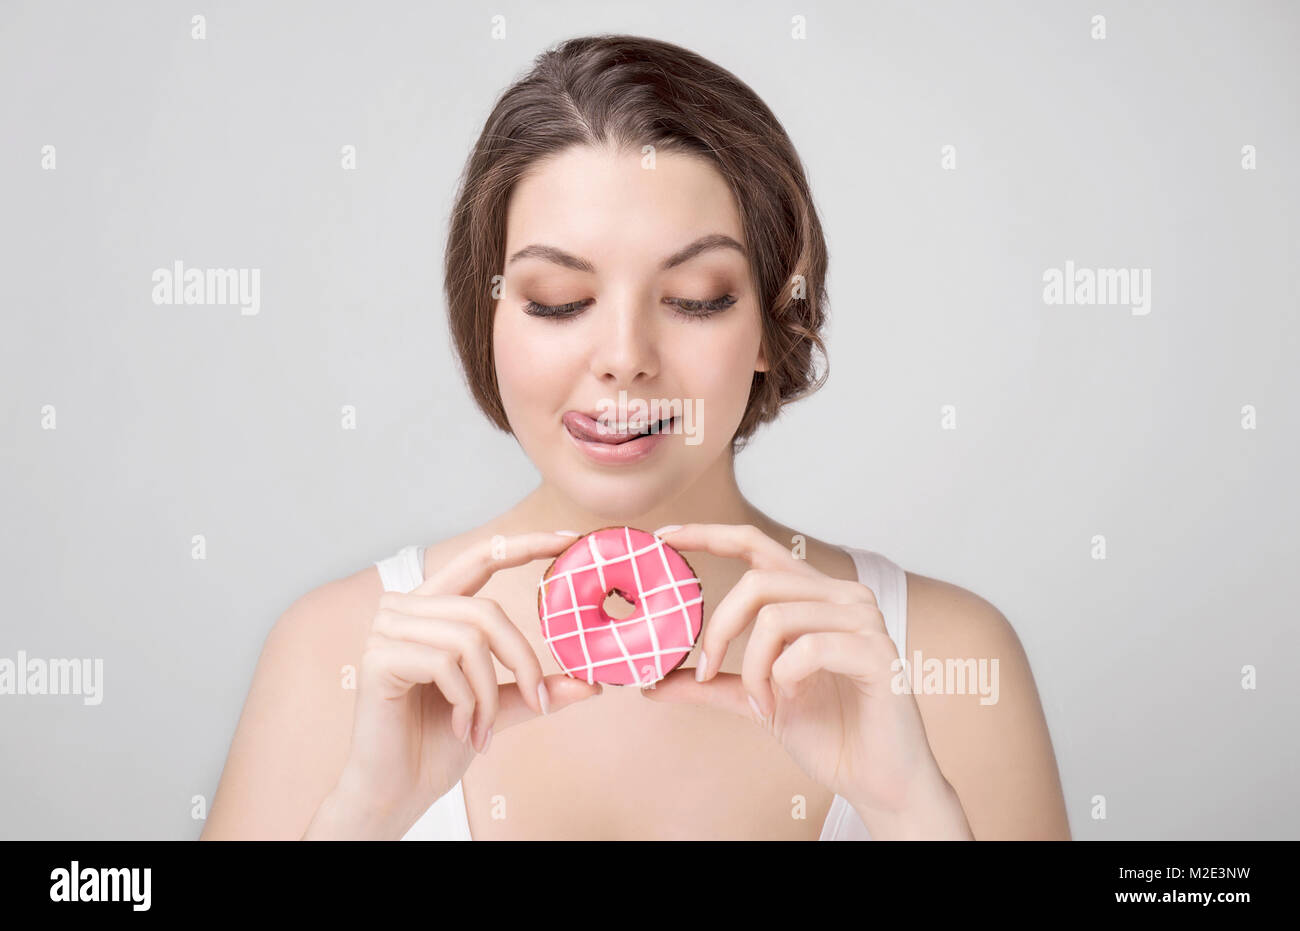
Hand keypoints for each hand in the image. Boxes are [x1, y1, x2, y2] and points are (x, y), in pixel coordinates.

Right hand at [324, 532, 602, 837]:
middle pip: (486, 611)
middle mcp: (403, 608)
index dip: (524, 545)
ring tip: (483, 729)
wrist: (396, 791)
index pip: (480, 559)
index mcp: (431, 608)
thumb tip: (591, 683)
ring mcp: (386, 630)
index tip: (568, 539)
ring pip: (471, 640)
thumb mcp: (496, 707)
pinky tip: (462, 728)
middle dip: (522, 660)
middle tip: (538, 703)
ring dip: (490, 694)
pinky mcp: (379, 657)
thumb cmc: (438, 744)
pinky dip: (467, 702)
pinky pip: (447, 664)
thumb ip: (533, 687)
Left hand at [641, 524, 949, 819]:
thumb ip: (711, 685)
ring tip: (761, 703)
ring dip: (752, 670)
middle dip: (719, 631)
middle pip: (756, 582)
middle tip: (705, 673)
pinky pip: (805, 649)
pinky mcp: (876, 651)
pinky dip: (782, 680)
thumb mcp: (755, 701)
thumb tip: (651, 682)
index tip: (664, 539)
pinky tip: (790, 701)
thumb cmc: (829, 733)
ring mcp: (862, 620)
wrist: (879, 781)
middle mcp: (842, 595)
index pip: (756, 545)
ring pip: (774, 617)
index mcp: (814, 595)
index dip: (707, 534)